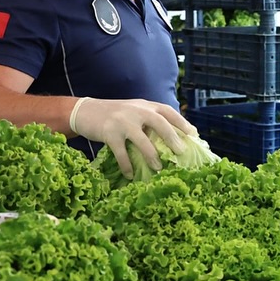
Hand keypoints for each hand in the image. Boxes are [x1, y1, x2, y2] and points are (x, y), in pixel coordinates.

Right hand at [70, 97, 196, 178]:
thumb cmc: (114, 115)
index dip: (182, 122)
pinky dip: (126, 165)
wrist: (85, 110)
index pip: (168, 111)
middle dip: (172, 138)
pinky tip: (130, 175)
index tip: (194, 134)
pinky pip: (121, 153)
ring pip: (141, 140)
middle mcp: (136, 110)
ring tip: (158, 168)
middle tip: (180, 152)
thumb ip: (149, 120)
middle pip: (159, 123)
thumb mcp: (134, 110)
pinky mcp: (109, 133)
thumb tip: (170, 139)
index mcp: (145, 105)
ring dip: (151, 155)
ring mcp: (122, 121)